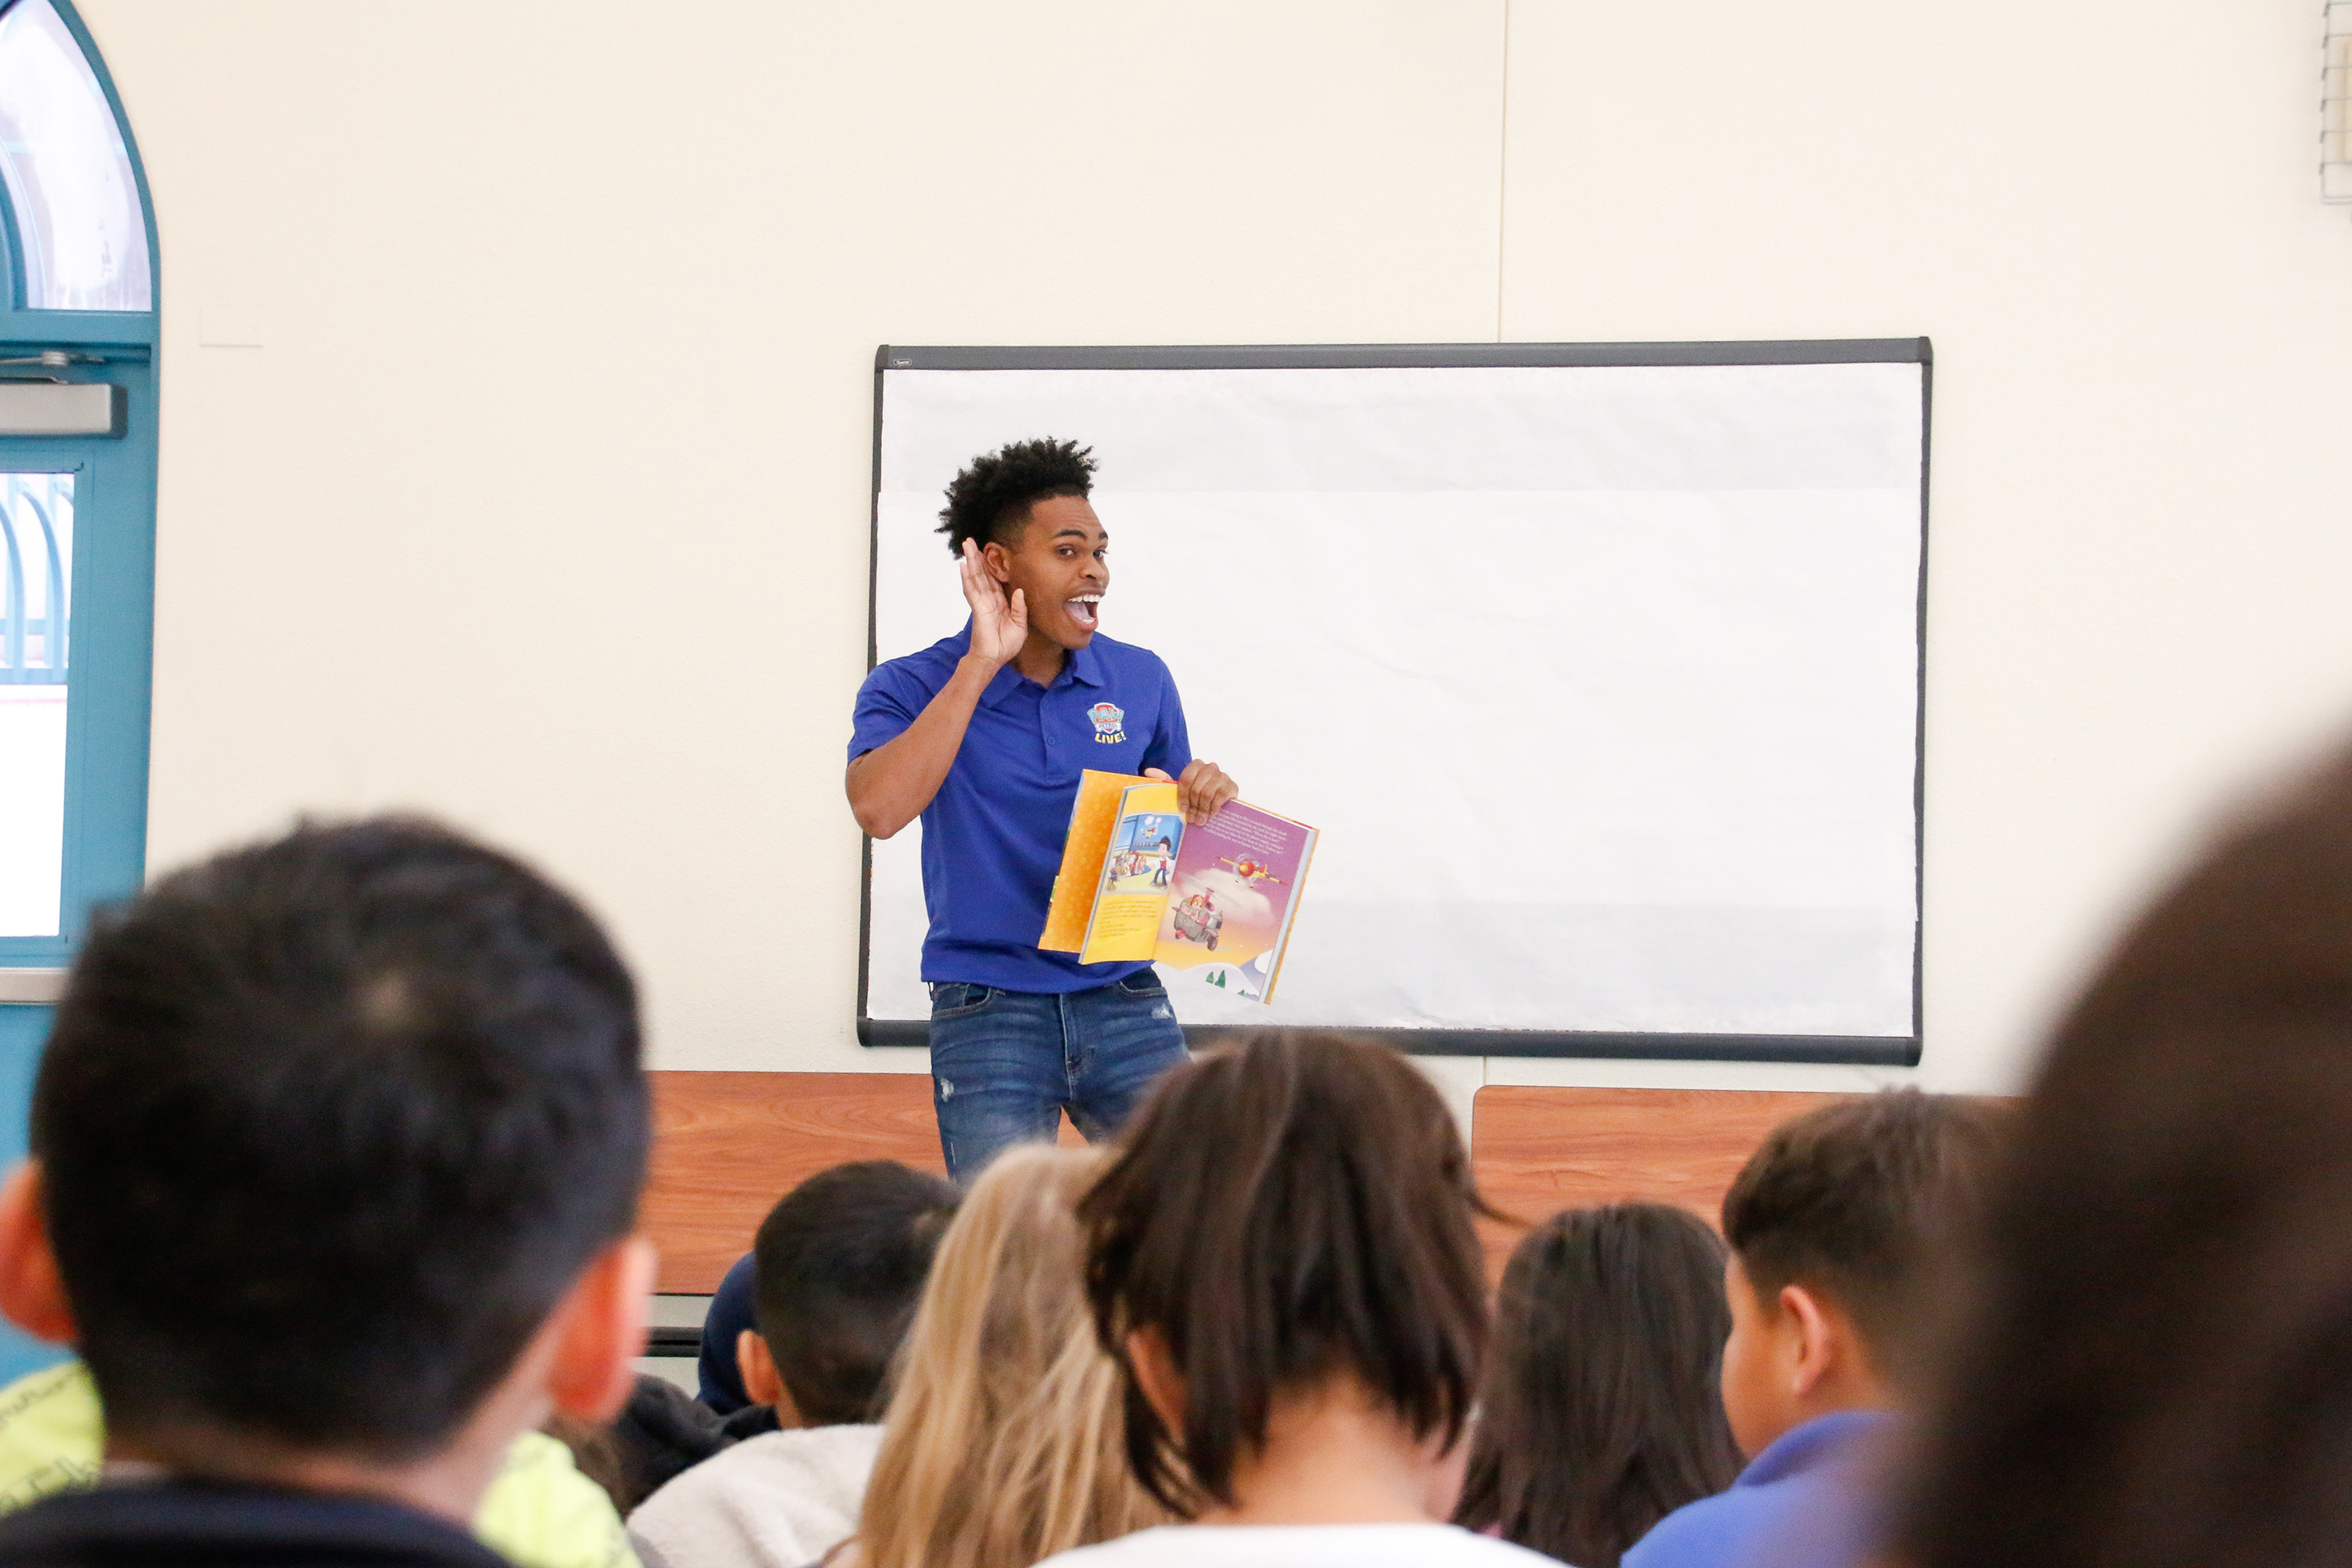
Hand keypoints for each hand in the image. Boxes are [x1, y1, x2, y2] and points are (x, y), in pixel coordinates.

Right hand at [961, 540, 1026, 666]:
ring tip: (966, 545)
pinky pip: (972, 590)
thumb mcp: (1020, 625)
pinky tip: (963, 565)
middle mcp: (989, 599)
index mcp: (999, 602)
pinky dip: (967, 578)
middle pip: (981, 573)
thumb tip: (1019, 590)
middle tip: (970, 540)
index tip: (987, 550)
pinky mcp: (978, 609)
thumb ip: (1020, 607)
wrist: (994, 659)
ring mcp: (982, 603)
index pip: (994, 579)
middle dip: (976, 556)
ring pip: (975, 577)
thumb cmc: (1006, 645)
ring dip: (971, 560)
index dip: (989, 565)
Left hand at [1147, 761, 1238, 825]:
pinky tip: (1213, 814)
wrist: (1223, 804)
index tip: (1183, 809)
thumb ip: (1167, 780)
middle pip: (1196, 788)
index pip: (1186, 778)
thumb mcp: (1183, 789)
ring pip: (1207, 793)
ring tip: (1201, 819)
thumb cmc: (1201, 797)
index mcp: (1196, 765)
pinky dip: (1215, 807)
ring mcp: (1223, 775)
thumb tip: (1148, 771)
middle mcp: (1210, 767)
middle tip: (1193, 819)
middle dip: (1193, 806)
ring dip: (1203, 809)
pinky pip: (1221, 796)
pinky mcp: (1232, 785)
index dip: (1183, 796)